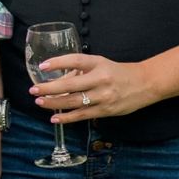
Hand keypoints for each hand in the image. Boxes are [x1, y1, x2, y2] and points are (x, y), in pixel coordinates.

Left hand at [27, 53, 158, 120]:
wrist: (144, 84)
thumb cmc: (118, 73)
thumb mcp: (101, 64)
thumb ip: (81, 71)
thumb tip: (59, 81)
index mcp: (98, 63)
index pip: (75, 61)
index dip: (58, 62)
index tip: (43, 66)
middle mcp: (100, 79)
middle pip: (70, 85)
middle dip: (49, 88)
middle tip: (34, 90)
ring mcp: (103, 96)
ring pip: (74, 102)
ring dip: (54, 103)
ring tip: (39, 102)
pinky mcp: (105, 110)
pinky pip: (82, 115)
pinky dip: (67, 118)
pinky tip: (54, 118)